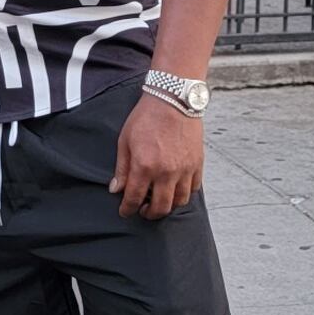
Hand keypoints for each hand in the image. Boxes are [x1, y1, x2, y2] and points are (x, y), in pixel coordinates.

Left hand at [109, 94, 202, 219]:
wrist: (173, 100)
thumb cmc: (147, 117)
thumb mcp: (125, 141)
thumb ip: (122, 168)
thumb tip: (116, 189)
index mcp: (145, 166)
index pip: (134, 198)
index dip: (128, 209)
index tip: (125, 212)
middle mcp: (166, 172)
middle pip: (160, 207)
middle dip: (149, 214)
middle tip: (143, 211)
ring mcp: (184, 169)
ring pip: (179, 202)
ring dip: (168, 206)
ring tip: (159, 201)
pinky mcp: (197, 164)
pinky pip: (193, 189)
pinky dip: (184, 194)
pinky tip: (175, 189)